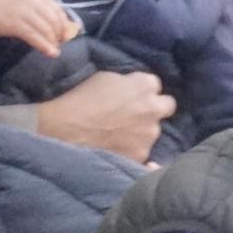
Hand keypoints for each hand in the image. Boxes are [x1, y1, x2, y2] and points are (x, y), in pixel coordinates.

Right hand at [0, 0, 80, 57]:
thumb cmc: (5, 7)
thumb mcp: (25, 2)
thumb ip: (41, 11)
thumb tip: (61, 27)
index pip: (57, 9)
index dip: (64, 24)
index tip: (66, 35)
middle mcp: (32, 0)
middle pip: (54, 20)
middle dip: (59, 34)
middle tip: (60, 45)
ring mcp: (23, 11)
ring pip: (46, 29)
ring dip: (53, 42)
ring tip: (56, 51)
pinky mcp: (15, 24)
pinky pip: (34, 36)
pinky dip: (44, 46)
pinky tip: (50, 53)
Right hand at [37, 70, 175, 162]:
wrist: (66, 128)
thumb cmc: (83, 98)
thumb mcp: (107, 77)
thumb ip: (128, 83)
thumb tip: (134, 89)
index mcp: (145, 86)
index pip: (155, 85)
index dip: (143, 90)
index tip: (133, 95)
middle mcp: (154, 109)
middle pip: (166, 106)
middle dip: (155, 108)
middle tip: (137, 114)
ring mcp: (149, 134)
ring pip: (153, 131)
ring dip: (143, 130)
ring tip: (121, 134)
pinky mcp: (141, 155)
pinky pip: (142, 150)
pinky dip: (133, 148)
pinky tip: (118, 147)